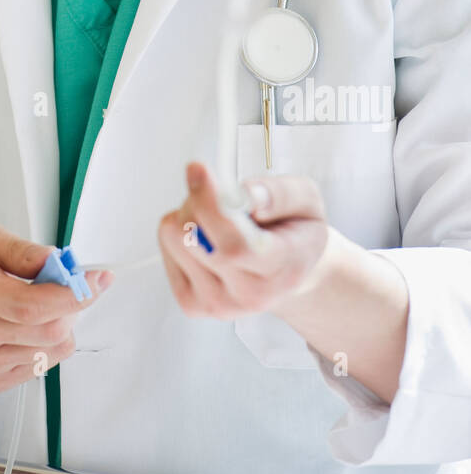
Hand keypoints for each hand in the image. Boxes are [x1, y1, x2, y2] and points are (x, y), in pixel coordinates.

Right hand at [0, 220, 112, 394]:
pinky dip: (43, 343)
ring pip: (51, 351)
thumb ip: (19, 248)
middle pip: (50, 331)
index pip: (32, 305)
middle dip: (73, 305)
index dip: (74, 294)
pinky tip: (22, 325)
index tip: (98, 279)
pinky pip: (38, 367)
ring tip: (39, 304)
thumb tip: (55, 260)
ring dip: (60, 324)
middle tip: (70, 284)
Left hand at [157, 161, 328, 318]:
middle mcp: (250, 295)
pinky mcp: (192, 304)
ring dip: (189, 212)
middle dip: (199, 197)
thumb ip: (281, 194)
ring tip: (218, 216)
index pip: (236, 246)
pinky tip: (207, 236)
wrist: (287, 276)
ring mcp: (218, 305)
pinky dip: (180, 229)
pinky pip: (166, 246)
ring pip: (175, 237)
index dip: (210, 205)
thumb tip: (245, 195)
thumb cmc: (296, 233)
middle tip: (221, 192)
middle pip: (195, 237)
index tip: (198, 168)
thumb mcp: (307, 200)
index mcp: (284, 270)